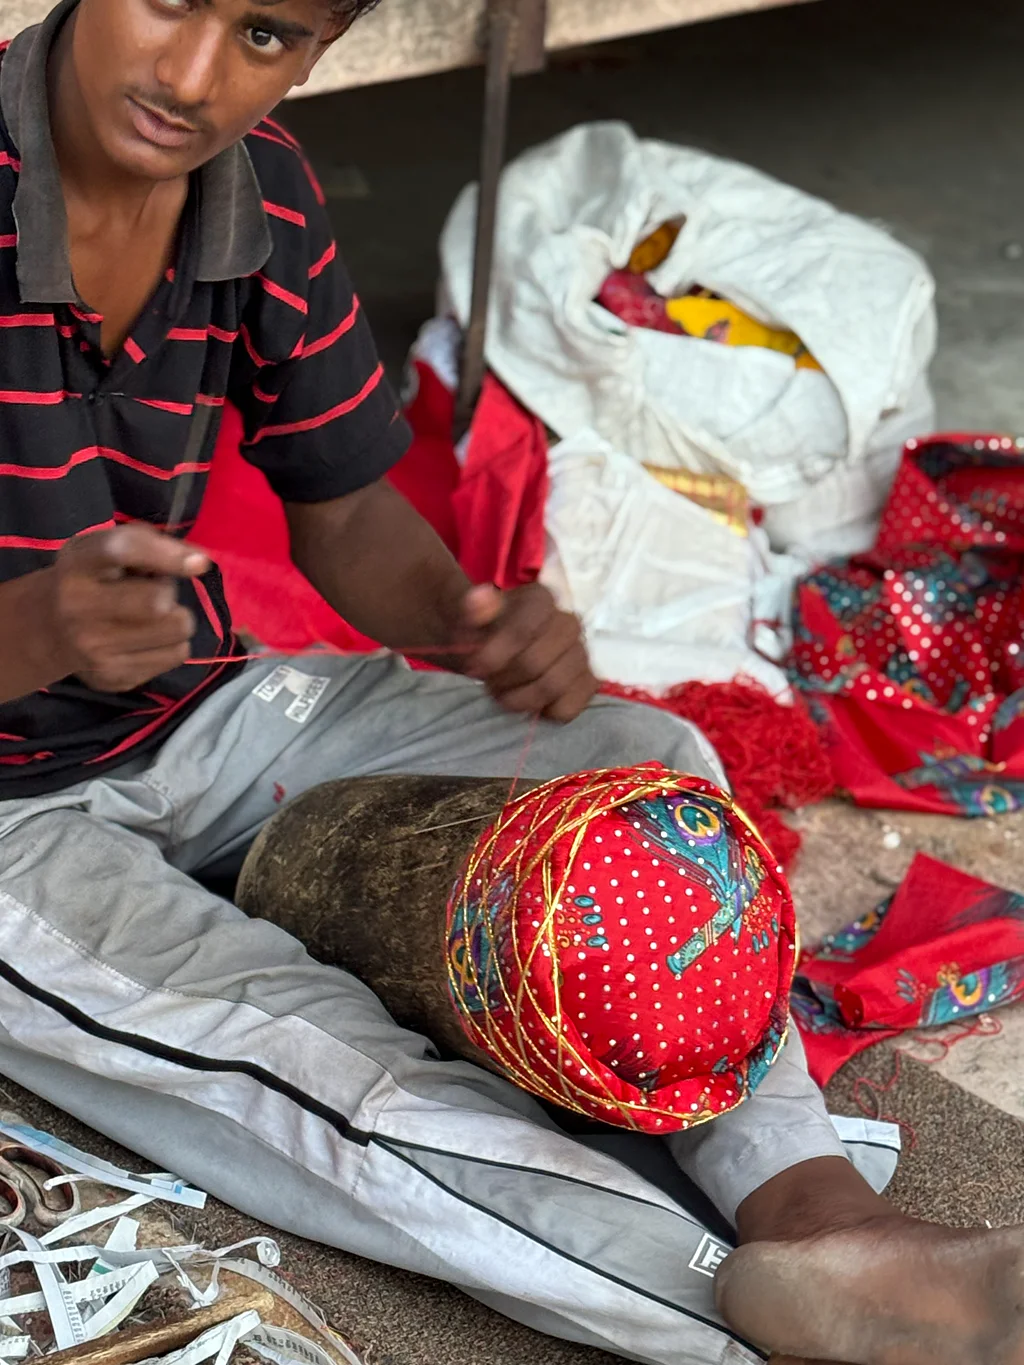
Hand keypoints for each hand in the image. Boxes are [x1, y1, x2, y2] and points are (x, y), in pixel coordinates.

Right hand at [47, 525, 208, 692]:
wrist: (50, 630)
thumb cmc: (92, 579)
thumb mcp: (105, 548)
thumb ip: (149, 544)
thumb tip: (199, 563)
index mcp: (78, 564)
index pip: (123, 550)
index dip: (166, 555)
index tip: (199, 563)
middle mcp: (78, 607)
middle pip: (158, 602)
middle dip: (169, 593)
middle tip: (154, 592)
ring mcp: (94, 649)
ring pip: (178, 630)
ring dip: (176, 619)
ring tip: (152, 616)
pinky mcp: (114, 678)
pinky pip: (177, 655)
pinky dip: (172, 644)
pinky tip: (147, 638)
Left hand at [460, 583, 596, 721]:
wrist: (494, 646)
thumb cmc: (482, 632)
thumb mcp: (465, 616)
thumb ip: (470, 608)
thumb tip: (480, 597)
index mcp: (540, 600)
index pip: (521, 632)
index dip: (493, 656)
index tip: (473, 667)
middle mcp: (568, 623)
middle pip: (534, 663)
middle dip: (503, 679)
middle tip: (487, 681)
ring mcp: (581, 653)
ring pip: (552, 686)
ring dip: (519, 698)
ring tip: (503, 693)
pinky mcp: (587, 682)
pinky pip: (570, 707)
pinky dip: (544, 711)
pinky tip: (529, 701)